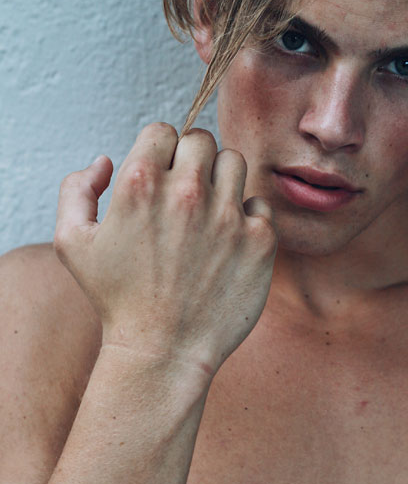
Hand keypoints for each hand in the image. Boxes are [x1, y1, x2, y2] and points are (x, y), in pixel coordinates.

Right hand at [54, 123, 276, 376]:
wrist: (163, 352)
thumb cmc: (117, 300)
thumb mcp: (73, 243)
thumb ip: (77, 189)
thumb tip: (105, 161)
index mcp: (141, 184)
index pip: (163, 130)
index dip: (160, 149)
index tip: (161, 174)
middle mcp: (187, 192)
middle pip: (202, 139)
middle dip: (192, 159)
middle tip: (185, 190)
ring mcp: (227, 215)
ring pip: (235, 162)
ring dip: (221, 179)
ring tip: (208, 210)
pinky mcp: (259, 240)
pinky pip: (259, 205)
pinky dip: (246, 217)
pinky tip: (228, 241)